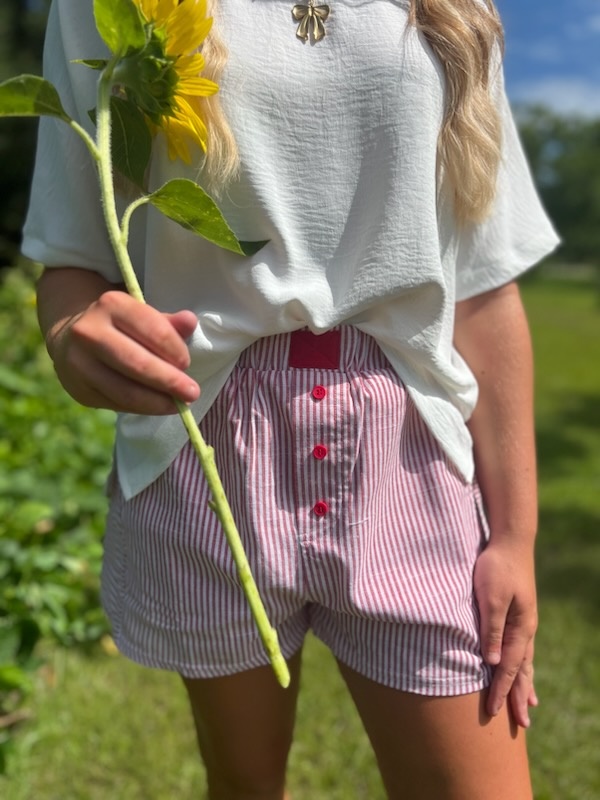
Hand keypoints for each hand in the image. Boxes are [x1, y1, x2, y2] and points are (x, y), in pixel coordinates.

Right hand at [48, 290, 199, 413]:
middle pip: (137, 363)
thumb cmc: (121, 328)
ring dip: (157, 401)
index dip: (175, 349)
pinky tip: (157, 406)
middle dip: (169, 381)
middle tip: (192, 393)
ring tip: (178, 405)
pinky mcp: (78, 388)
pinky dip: (142, 408)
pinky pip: (116, 403)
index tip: (187, 364)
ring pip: (126, 390)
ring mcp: (78, 362)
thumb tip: (190, 322)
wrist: (72, 339)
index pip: (152, 329)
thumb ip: (168, 323)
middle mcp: (89, 332)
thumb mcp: (143, 316)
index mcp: (111, 304)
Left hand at [474, 540, 537, 727]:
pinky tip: (521, 667)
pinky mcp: (518, 613)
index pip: (508, 667)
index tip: (493, 713)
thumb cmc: (496, 567)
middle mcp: (525, 629)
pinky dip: (522, 665)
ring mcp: (524, 621)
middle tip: (521, 724)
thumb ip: (492, 628)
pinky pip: (522, 648)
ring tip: (529, 705)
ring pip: (525, 661)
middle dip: (519, 697)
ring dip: (524, 684)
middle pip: (522, 670)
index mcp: (520, 628)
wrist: (509, 541)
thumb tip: (491, 661)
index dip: (500, 690)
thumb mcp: (491, 597)